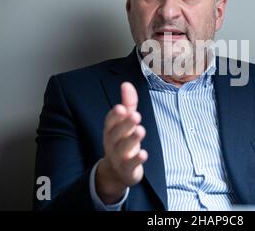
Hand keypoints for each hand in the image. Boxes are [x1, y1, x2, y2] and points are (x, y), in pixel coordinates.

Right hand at [96, 82, 147, 203]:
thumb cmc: (123, 140)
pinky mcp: (127, 169)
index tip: (121, 107)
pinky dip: (137, 159)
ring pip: (123, 148)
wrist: (117, 171)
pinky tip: (143, 154)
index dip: (115, 115)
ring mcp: (118, 156)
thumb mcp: (125, 122)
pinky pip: (130, 164)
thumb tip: (126, 84)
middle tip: (135, 115)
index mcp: (111, 130)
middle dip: (125, 124)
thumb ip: (128, 103)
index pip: (110, 121)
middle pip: (117, 133)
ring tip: (141, 130)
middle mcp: (112, 142)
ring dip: (132, 139)